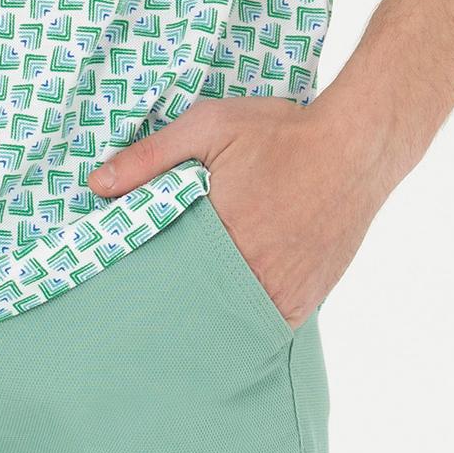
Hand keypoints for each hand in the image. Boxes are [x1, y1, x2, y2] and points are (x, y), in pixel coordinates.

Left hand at [88, 88, 408, 327]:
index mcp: (218, 235)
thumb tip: (96, 185)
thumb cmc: (282, 133)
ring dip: (207, 319)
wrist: (357, 147)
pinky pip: (265, 327)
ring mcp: (282, 292)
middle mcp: (251, 274)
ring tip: (179, 321)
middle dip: (168, 308)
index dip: (139, 284)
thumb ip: (150, 157)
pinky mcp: (306, 300)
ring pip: (229, 323)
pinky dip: (245, 322)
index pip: (161, 277)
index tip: (117, 292)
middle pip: (193, 307)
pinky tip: (225, 316)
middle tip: (140, 318)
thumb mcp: (209, 125)